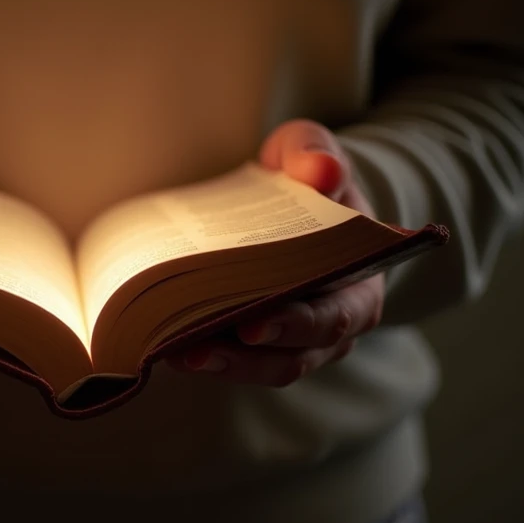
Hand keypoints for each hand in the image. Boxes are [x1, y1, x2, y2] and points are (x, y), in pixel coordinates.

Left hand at [168, 120, 383, 386]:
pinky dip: (205, 355)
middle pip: (291, 355)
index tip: (252, 325)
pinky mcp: (260, 346)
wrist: (293, 199)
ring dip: (218, 364)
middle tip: (195, 349)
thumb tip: (322, 170)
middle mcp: (333, 324)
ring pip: (261, 368)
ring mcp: (297, 342)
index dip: (294, 325)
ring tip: (172, 352)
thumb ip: (313, 156)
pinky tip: (165, 345)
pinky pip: (237, 362)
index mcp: (358, 282)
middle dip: (243, 356)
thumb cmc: (305, 178)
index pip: (333, 316)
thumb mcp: (309, 154)